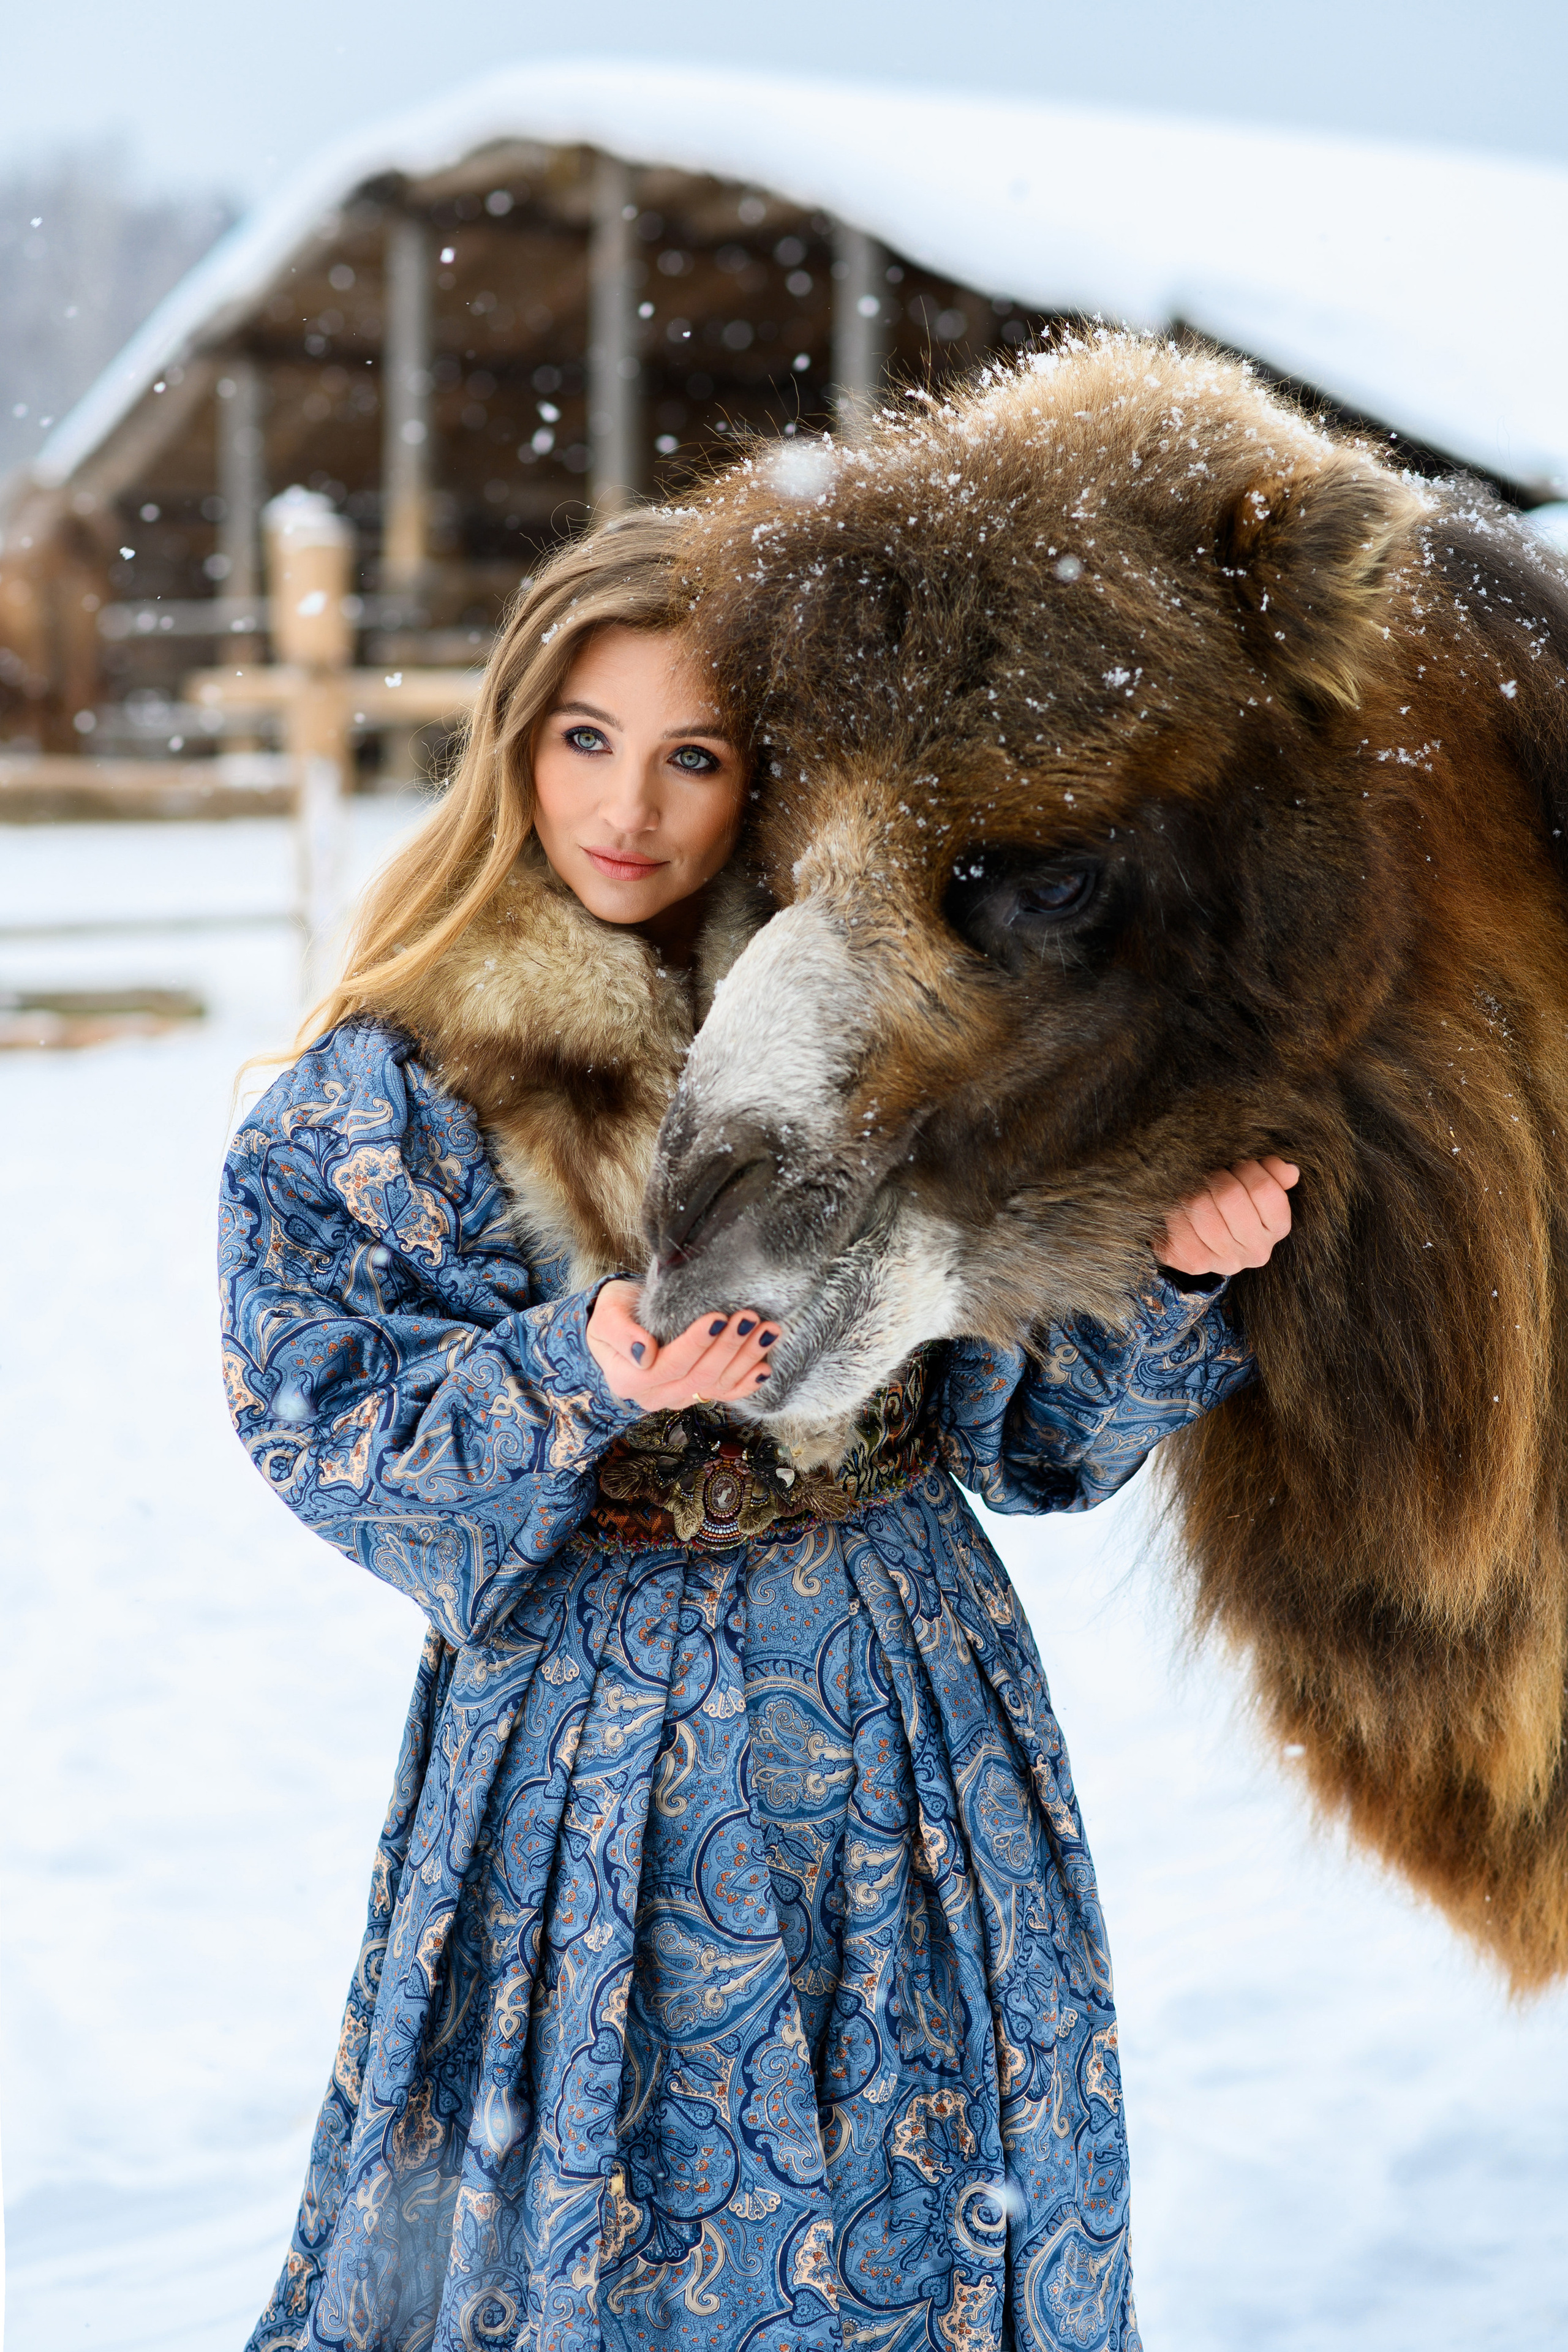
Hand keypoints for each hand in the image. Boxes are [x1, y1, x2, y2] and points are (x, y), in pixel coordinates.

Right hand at [586, 1279, 779, 1410]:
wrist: (621, 1323)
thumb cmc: (614, 1313)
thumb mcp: (607, 1315)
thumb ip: (621, 1334)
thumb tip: (645, 1355)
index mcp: (629, 1380)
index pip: (670, 1364)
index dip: (696, 1343)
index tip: (717, 1317)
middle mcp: (654, 1397)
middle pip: (699, 1376)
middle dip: (728, 1347)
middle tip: (749, 1318)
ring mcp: (677, 1399)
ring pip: (716, 1385)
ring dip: (746, 1359)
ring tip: (767, 1331)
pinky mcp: (695, 1394)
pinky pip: (725, 1394)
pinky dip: (747, 1383)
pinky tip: (765, 1367)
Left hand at [1154, 1156, 1299, 1277]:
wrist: (1200, 1236)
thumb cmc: (1232, 1204)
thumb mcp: (1256, 1186)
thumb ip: (1274, 1174)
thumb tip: (1289, 1171)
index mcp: (1278, 1228)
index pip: (1265, 1189)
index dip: (1246, 1169)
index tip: (1236, 1167)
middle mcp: (1258, 1251)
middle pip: (1230, 1196)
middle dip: (1216, 1177)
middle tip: (1212, 1176)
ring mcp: (1227, 1261)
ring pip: (1201, 1207)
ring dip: (1193, 1191)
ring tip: (1195, 1190)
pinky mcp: (1196, 1263)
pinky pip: (1180, 1224)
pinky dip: (1176, 1211)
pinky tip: (1182, 1210)